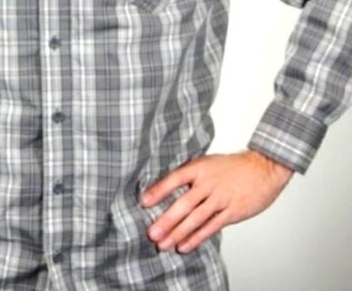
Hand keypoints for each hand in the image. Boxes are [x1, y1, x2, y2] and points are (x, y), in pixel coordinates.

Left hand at [140, 148, 294, 253]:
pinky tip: (184, 246)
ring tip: (164, 244)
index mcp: (199, 168)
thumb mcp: (207, 163)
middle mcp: (208, 183)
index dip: (159, 191)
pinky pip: (211, 227)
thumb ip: (189, 175)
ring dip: (178, 233)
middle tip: (152, 233)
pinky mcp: (232, 212)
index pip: (174, 179)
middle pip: (183, 204)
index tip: (144, 202)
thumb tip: (165, 187)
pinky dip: (196, 238)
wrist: (264, 167)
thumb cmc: (232, 166)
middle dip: (166, 220)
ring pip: (196, 219)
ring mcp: (220, 198)